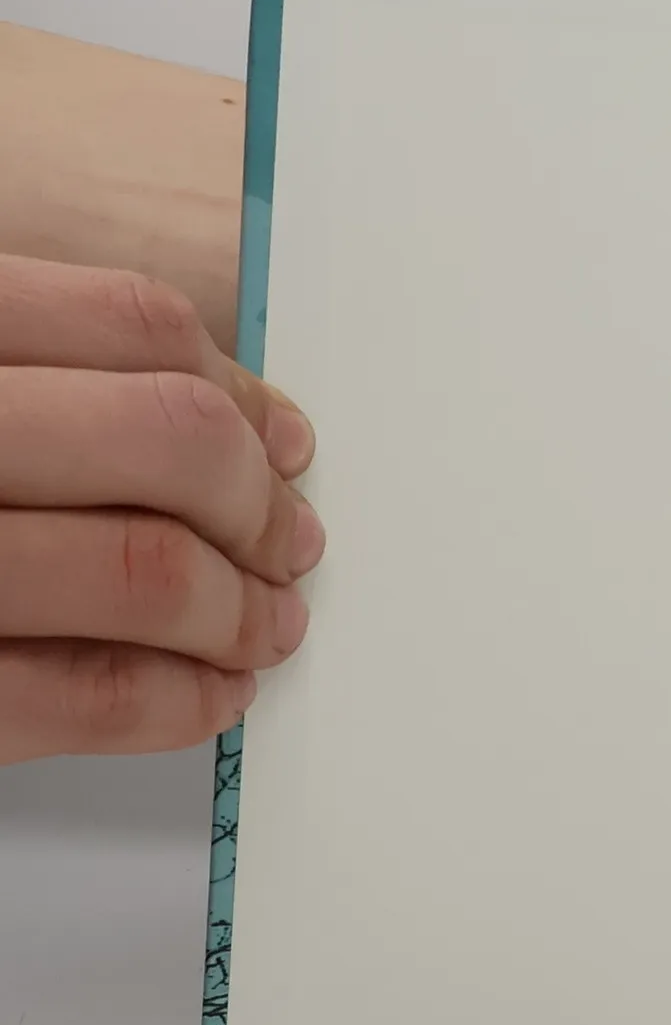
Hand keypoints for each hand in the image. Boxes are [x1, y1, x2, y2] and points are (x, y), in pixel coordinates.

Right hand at [0, 253, 321, 763]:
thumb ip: (27, 367)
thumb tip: (222, 418)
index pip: (132, 325)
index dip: (239, 392)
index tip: (282, 442)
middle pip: (167, 440)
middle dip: (257, 503)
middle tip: (289, 542)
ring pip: (143, 569)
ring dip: (240, 609)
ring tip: (266, 624)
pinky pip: (85, 695)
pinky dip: (180, 699)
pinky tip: (211, 694)